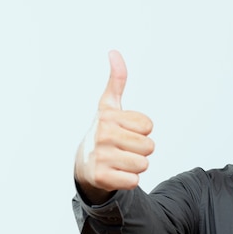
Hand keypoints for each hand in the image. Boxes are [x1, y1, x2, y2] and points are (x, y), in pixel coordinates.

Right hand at [74, 50, 154, 202]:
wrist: (83, 164)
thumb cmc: (103, 132)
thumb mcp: (109, 106)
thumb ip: (117, 82)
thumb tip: (114, 52)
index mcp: (109, 117)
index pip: (148, 127)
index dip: (141, 131)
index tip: (126, 131)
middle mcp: (103, 135)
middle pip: (149, 147)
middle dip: (141, 150)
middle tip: (123, 149)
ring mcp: (101, 157)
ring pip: (143, 164)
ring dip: (136, 166)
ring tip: (120, 161)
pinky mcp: (101, 177)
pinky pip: (134, 181)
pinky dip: (129, 180)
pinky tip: (116, 174)